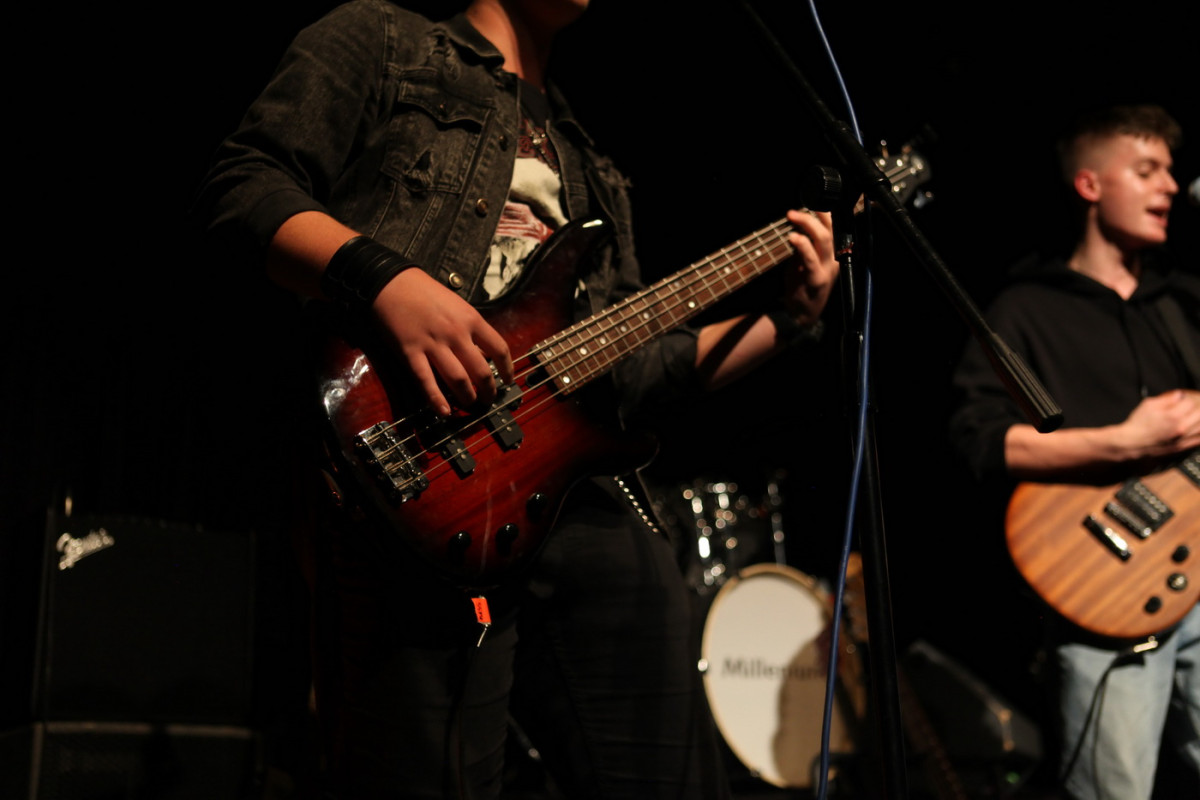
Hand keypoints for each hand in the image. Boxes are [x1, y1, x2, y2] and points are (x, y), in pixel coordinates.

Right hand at [371, 269, 513, 415]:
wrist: (391, 283)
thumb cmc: (425, 292)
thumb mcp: (457, 305)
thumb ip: (471, 328)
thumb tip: (483, 354)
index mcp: (471, 319)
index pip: (499, 349)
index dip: (507, 369)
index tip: (507, 380)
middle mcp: (456, 334)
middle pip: (481, 371)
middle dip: (488, 391)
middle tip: (487, 400)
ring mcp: (433, 344)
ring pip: (458, 380)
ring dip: (466, 397)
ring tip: (469, 404)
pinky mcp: (411, 353)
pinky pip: (426, 381)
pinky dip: (436, 400)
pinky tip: (443, 412)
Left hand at [782, 208, 837, 325]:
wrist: (801, 314)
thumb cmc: (803, 284)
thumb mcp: (804, 260)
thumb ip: (804, 243)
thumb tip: (798, 222)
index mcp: (835, 253)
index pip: (835, 227)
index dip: (827, 212)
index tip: (813, 198)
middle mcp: (835, 259)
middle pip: (831, 230)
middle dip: (816, 214)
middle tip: (797, 208)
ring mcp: (827, 269)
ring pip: (824, 240)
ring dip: (807, 225)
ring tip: (792, 214)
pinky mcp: (816, 279)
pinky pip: (810, 259)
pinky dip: (802, 246)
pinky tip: (792, 237)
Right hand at [1116, 389, 1199, 459]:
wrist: (1131, 443)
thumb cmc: (1137, 424)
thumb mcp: (1148, 405)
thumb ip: (1166, 399)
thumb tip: (1179, 395)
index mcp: (1173, 415)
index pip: (1192, 402)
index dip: (1190, 397)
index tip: (1186, 397)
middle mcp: (1181, 428)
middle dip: (1198, 407)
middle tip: (1193, 405)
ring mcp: (1182, 439)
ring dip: (1199, 418)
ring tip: (1195, 415)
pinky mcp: (1182, 447)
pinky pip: (1199, 439)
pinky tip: (1197, 427)